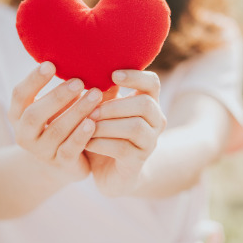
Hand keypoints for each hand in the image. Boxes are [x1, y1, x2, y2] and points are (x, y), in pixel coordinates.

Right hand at [8, 62, 102, 183]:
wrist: (65, 163)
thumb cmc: (65, 123)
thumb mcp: (59, 105)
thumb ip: (68, 86)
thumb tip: (93, 56)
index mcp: (19, 114)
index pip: (19, 95)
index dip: (33, 80)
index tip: (50, 64)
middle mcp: (25, 134)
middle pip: (34, 115)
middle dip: (57, 96)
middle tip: (79, 81)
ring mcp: (41, 151)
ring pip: (55, 131)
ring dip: (76, 112)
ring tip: (95, 96)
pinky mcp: (60, 164)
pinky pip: (69, 150)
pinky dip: (80, 136)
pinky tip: (93, 122)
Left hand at [85, 70, 166, 196]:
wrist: (111, 174)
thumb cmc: (104, 136)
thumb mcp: (102, 112)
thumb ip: (100, 94)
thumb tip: (87, 69)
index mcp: (148, 103)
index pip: (152, 83)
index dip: (135, 76)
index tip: (113, 75)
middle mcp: (155, 121)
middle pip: (145, 104)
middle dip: (115, 105)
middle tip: (90, 110)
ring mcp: (150, 142)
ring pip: (135, 127)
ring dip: (107, 125)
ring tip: (87, 125)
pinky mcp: (139, 161)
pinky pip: (123, 148)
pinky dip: (102, 143)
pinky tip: (87, 142)